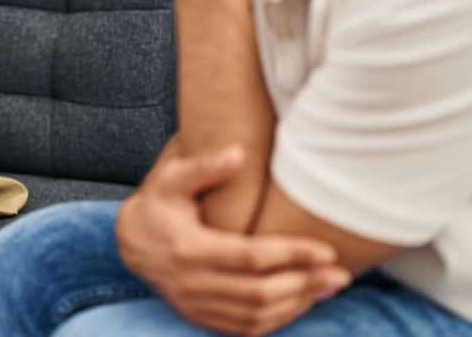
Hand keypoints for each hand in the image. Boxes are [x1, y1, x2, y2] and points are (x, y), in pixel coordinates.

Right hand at [116, 144, 350, 336]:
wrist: (130, 240)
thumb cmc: (158, 202)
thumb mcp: (172, 178)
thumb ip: (204, 167)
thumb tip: (239, 153)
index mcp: (189, 249)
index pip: (251, 257)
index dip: (292, 254)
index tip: (327, 251)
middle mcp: (192, 284)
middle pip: (259, 293)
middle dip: (304, 284)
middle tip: (341, 275)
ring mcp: (195, 305)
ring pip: (255, 315)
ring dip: (297, 305)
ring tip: (328, 288)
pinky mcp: (200, 317)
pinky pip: (244, 328)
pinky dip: (277, 320)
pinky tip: (302, 303)